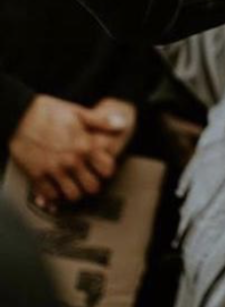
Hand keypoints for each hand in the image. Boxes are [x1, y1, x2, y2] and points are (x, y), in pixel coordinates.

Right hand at [9, 95, 127, 206]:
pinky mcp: (37, 176)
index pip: (107, 169)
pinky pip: (50, 195)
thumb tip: (122, 124)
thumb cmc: (50, 111)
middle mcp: (72, 161)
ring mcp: (54, 170)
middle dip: (92, 183)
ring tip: (73, 183)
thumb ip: (101, 121)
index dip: (107, 168)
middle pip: (92, 187)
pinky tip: (55, 184)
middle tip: (88, 177)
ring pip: (73, 195)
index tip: (102, 166)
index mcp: (85, 145)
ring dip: (74, 190)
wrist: (20, 116)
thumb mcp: (78, 112)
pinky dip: (54, 193)